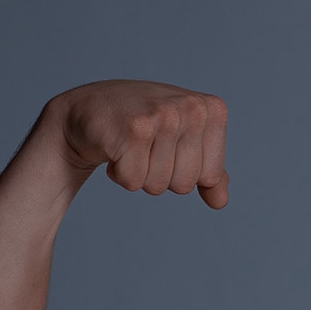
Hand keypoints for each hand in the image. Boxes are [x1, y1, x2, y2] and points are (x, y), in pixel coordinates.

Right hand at [45, 79, 229, 207]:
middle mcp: (192, 108)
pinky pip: (134, 182)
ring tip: (131, 145)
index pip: (210, 176)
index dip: (185, 170)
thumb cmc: (145, 125)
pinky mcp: (134, 131)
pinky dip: (120, 174)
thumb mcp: (184, 140)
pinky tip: (115, 147)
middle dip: (161, 175)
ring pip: (159, 186)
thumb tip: (220, 202)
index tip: (168, 145)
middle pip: (185, 184)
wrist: (90, 107)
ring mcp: (163, 117)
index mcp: (212, 109)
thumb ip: (209, 171)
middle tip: (145, 145)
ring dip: (140, 175)